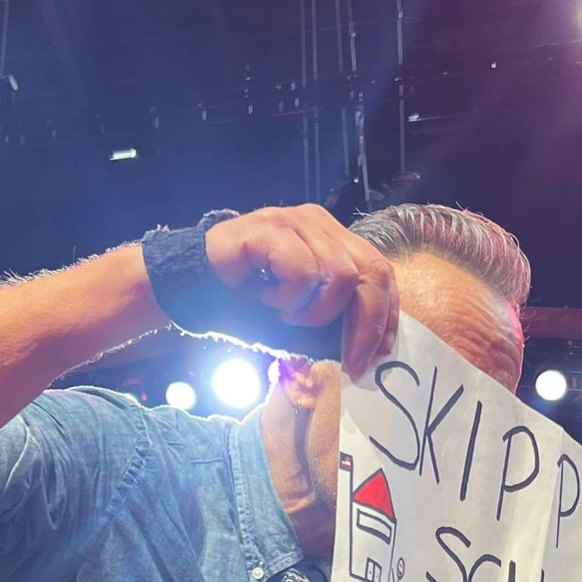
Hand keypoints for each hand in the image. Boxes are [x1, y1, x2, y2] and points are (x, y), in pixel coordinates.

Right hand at [205, 204, 398, 378]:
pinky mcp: (270, 227)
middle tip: (350, 361)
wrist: (195, 290)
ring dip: (316, 312)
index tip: (380, 354)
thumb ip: (336, 323)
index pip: (380, 271)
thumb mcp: (303, 318)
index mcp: (334, 240)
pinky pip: (303, 272)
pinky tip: (267, 299)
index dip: (386, 315)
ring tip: (288, 317)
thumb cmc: (250, 306)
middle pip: (371, 271)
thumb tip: (371, 354)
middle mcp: (320, 224)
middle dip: (366, 325)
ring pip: (340, 274)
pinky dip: (290, 299)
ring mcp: (296, 221)